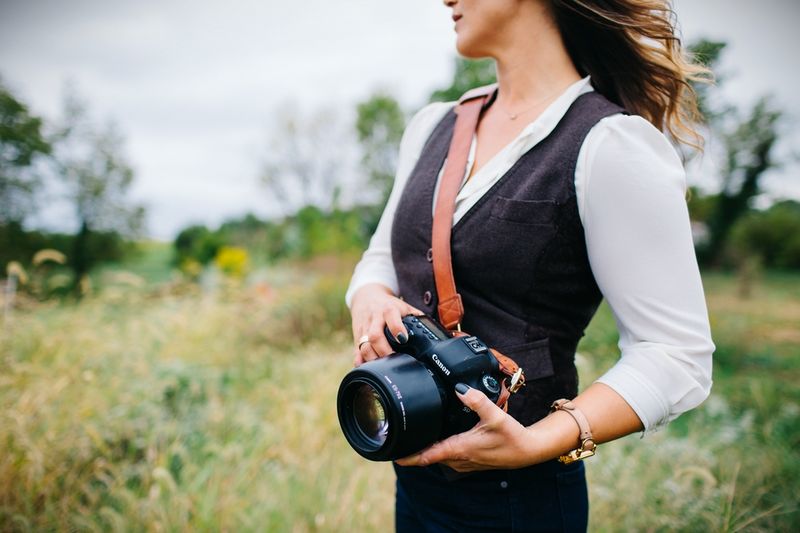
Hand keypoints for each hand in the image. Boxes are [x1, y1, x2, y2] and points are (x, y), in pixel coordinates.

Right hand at [350, 283, 422, 366]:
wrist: (366, 297)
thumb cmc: (389, 305)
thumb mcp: (403, 306)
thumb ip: (417, 317)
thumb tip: (438, 331)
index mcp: (388, 309)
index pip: (391, 316)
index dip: (396, 328)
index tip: (403, 339)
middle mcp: (374, 319)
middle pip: (375, 336)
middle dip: (384, 350)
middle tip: (394, 360)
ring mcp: (364, 328)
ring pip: (364, 345)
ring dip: (373, 358)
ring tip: (383, 367)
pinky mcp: (357, 336)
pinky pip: (356, 351)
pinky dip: (360, 361)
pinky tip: (366, 367)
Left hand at [395, 384, 537, 471]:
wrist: (529, 451)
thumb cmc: (513, 436)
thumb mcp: (496, 416)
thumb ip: (478, 401)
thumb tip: (460, 388)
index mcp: (460, 449)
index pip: (427, 457)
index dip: (408, 457)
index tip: (393, 454)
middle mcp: (459, 459)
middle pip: (428, 456)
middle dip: (413, 449)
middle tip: (397, 437)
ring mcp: (464, 462)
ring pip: (438, 457)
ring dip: (426, 450)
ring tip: (412, 436)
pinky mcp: (470, 460)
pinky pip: (448, 456)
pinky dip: (438, 449)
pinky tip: (438, 438)